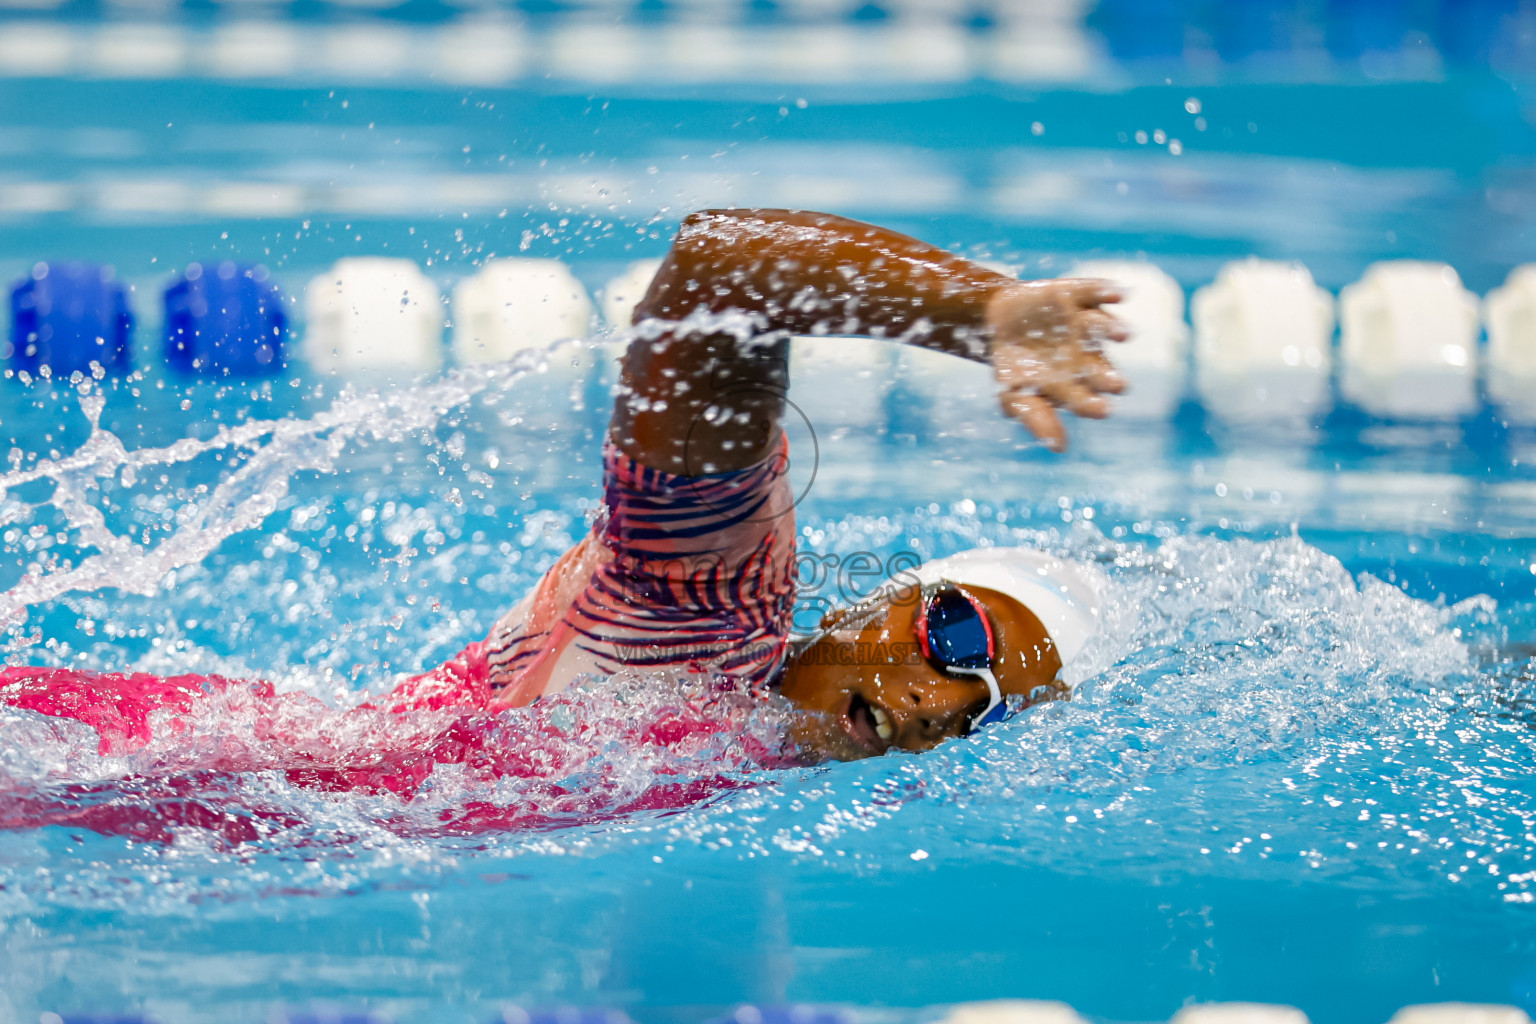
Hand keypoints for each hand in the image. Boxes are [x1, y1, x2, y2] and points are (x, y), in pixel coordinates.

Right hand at [986, 278, 1127, 452]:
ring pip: (1101, 328)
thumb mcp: (1014, 396)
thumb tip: (1059, 448)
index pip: (1087, 398)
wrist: (997, 321)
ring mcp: (1082, 324)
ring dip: (1112, 330)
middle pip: (1101, 367)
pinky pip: (1095, 291)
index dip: (1092, 404)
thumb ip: (1036, 418)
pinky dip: (1106, 291)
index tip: (1100, 410)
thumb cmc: (1013, 367)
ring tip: (1122, 335)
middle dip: (1108, 376)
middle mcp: (1086, 354)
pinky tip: (1119, 294)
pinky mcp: (1077, 294)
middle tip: (1118, 385)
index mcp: (1075, 384)